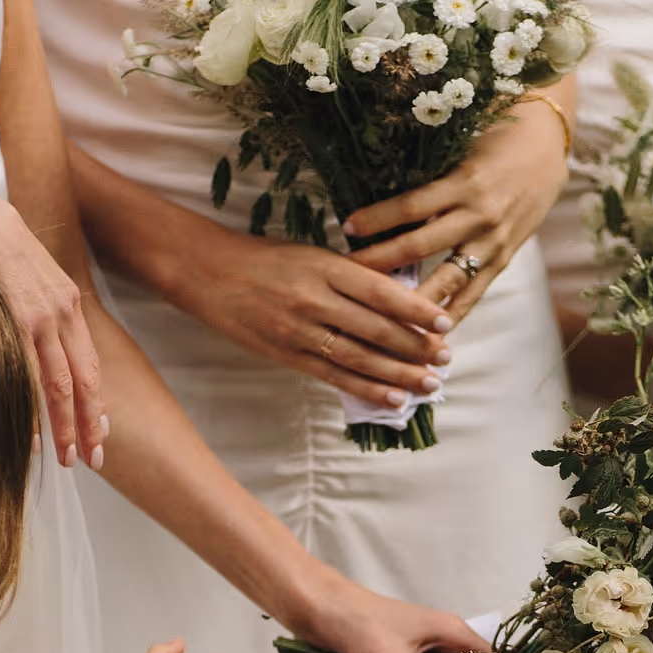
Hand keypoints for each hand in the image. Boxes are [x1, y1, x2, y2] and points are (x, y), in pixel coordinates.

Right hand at [184, 231, 452, 411]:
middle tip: (446, 360)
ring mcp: (300, 330)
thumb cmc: (263, 259)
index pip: (381, 292)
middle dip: (416, 348)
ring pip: (359, 358)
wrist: (207, 272)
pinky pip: (333, 377)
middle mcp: (315, 299)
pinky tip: (392, 398)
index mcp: (325, 266)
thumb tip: (398, 293)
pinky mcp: (286, 354)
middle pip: (376, 329)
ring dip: (398, 375)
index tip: (445, 324)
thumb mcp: (310, 254)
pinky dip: (366, 389)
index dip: (416, 311)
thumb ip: (351, 274)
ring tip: (428, 385)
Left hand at [344, 98, 569, 322]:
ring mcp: (494, 242)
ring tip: (382, 318)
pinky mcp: (504, 259)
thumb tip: (385, 209)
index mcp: (465, 182)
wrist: (549, 149)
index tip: (345, 228)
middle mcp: (480, 216)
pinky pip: (473, 294)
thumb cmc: (497, 141)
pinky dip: (450, 314)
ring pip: (447, 280)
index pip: (411, 207)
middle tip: (348, 278)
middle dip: (381, 264)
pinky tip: (427, 334)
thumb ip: (431, 183)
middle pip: (420, 246)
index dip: (376, 219)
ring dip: (413, 301)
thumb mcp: (462, 152)